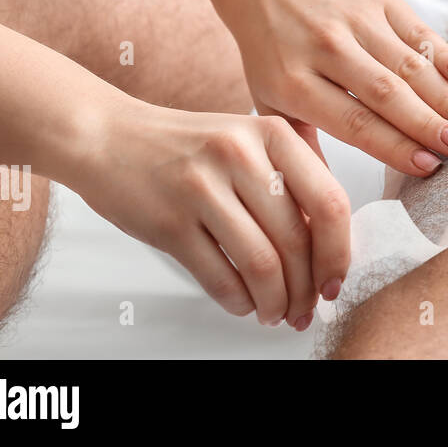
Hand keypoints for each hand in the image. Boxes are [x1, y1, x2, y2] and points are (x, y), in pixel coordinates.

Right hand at [68, 95, 351, 329]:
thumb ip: (292, 178)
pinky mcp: (170, 222)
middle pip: (298, 240)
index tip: (335, 279)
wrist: (107, 136)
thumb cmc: (186, 146)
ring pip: (262, 264)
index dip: (339, 252)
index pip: (330, 202)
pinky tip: (244, 304)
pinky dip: (239, 301)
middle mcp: (241, 155)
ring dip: (275, 302)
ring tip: (276, 312)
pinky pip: (220, 277)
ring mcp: (203, 188)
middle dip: (308, 287)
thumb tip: (330, 244)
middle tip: (307, 308)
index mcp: (272, 133)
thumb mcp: (249, 139)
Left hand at [220, 0, 447, 176]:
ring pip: (407, 63)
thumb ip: (301, 149)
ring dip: (444, 95)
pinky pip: (415, 28)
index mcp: (294, 83)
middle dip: (428, 125)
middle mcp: (325, 49)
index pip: (354, 123)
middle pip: (386, 94)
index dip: (395, 146)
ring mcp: (353, 20)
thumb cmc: (272, 52)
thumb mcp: (269, 103)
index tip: (430, 167)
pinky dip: (441, 52)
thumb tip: (326, 208)